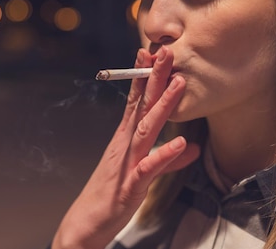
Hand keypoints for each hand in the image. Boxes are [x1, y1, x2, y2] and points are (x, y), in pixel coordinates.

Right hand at [51, 46, 200, 248]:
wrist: (86, 224)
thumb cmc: (111, 196)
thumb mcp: (141, 174)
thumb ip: (166, 159)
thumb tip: (190, 147)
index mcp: (125, 140)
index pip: (135, 102)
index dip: (144, 77)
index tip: (151, 53)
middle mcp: (124, 146)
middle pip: (141, 106)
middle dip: (155, 78)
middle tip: (167, 52)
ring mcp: (126, 163)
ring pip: (145, 129)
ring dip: (162, 105)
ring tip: (179, 84)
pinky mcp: (130, 186)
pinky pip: (149, 168)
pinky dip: (163, 155)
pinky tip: (180, 143)